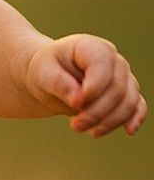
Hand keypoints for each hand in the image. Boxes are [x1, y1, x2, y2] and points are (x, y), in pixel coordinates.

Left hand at [25, 33, 145, 137]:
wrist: (51, 80)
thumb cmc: (46, 71)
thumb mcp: (42, 73)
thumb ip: (58, 83)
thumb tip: (78, 100)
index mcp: (92, 48)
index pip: (102, 65)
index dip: (93, 87)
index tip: (75, 103)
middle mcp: (113, 60)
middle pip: (116, 88)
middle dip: (97, 112)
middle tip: (75, 126)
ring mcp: (123, 77)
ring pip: (128, 101)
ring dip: (109, 121)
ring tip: (86, 131)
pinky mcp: (126, 94)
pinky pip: (137, 107)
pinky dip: (134, 118)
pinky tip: (129, 131)